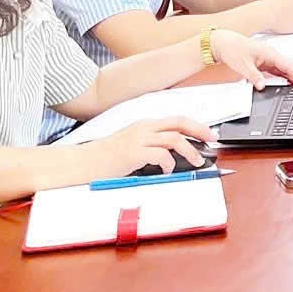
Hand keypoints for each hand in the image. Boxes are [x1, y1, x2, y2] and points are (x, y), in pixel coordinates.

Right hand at [82, 116, 215, 177]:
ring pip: (174, 138)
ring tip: (196, 161)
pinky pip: (161, 155)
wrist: (80, 163)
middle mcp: (143, 128)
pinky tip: (167, 171)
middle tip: (212, 141)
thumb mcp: (130, 146)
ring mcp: (138, 139)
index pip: (176, 120)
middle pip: (180, 123)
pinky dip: (169, 163)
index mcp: (144, 125)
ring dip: (190, 151)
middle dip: (201, 130)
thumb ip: (150, 146)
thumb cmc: (104, 158)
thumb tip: (174, 156)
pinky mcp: (133, 153)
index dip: (196, 125)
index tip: (209, 133)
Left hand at [208, 29, 292, 89]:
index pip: (289, 66)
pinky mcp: (266, 62)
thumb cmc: (233, 49)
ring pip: (288, 69)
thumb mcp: (242, 65)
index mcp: (270, 54)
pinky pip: (280, 70)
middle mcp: (272, 55)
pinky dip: (288, 77)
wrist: (224, 43)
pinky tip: (291, 83)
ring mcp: (270, 59)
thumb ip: (253, 76)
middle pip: (292, 67)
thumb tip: (261, 86)